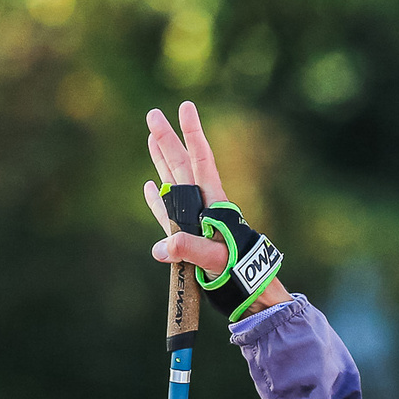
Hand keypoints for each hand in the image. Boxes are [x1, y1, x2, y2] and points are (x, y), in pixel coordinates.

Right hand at [142, 101, 290, 313]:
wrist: (249, 290)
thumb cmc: (238, 272)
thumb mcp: (216, 259)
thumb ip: (190, 249)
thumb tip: (162, 248)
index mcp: (213, 202)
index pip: (201, 160)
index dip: (193, 133)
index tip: (187, 107)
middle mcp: (203, 206)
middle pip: (182, 165)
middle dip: (168, 139)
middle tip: (153, 113)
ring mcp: (194, 219)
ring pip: (174, 182)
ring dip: (162, 160)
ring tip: (151, 138)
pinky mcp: (188, 236)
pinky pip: (168, 213)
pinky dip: (157, 200)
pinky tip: (148, 186)